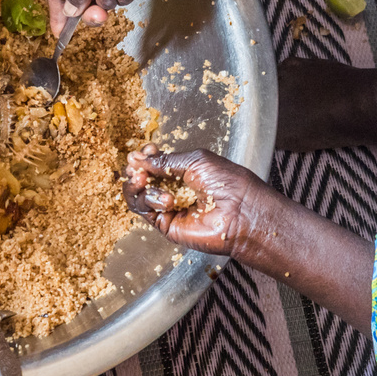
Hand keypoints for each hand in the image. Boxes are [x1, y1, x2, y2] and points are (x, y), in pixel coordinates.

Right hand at [123, 144, 265, 256]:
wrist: (240, 212)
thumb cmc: (228, 183)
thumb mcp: (195, 161)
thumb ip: (164, 161)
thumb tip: (138, 158)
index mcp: (183, 171)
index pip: (155, 162)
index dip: (146, 156)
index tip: (145, 151)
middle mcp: (174, 189)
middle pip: (142, 178)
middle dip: (136, 169)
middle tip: (135, 165)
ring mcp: (168, 207)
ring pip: (138, 194)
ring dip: (136, 184)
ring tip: (142, 179)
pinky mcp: (165, 224)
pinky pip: (144, 210)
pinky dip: (145, 199)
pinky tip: (160, 197)